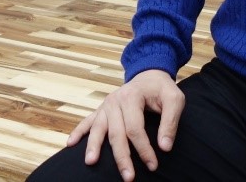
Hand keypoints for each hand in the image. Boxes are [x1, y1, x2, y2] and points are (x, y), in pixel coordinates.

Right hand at [66, 69, 183, 181]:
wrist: (149, 75)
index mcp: (131, 97)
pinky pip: (88, 121)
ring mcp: (106, 105)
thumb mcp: (175, 99)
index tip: (152, 165)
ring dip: (94, 146)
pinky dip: (78, 131)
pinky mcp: (102, 109)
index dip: (144, 149)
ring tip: (91, 162)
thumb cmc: (162, 88)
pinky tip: (70, 143)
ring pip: (99, 129)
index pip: (135, 128)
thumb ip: (171, 122)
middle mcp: (114, 101)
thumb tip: (165, 147)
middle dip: (121, 157)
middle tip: (128, 177)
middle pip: (116, 133)